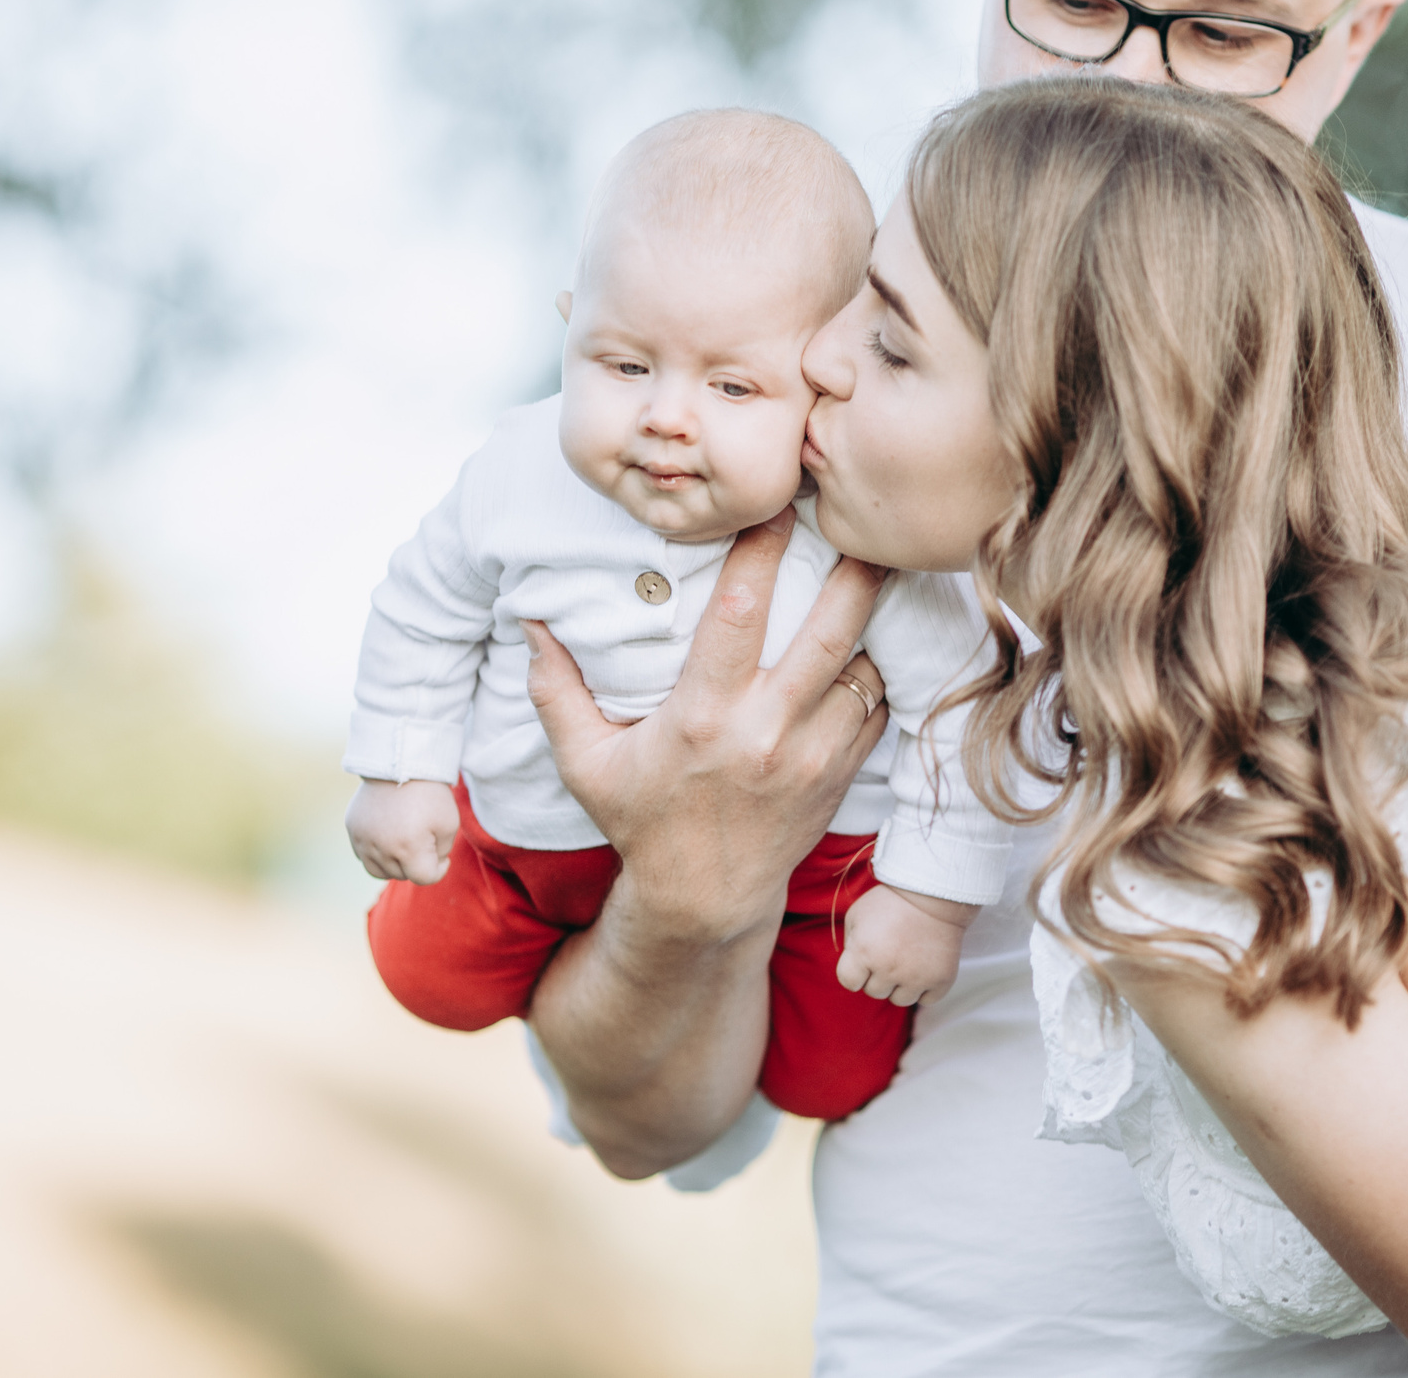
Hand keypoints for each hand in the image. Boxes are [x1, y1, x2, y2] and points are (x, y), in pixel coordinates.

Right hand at [345, 778, 458, 883]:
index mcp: (409, 848)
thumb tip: (426, 867)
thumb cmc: (430, 794)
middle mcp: (381, 848)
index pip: (424, 878)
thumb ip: (440, 854)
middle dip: (416, 864)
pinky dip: (377, 853)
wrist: (401, 762)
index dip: (439, 869)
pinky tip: (389, 836)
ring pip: (379, 871)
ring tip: (406, 844)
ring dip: (395, 864)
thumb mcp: (449, 824)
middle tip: (424, 839)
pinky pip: (364, 855)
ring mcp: (363, 839)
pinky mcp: (352, 829)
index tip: (443, 856)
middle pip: (402, 875)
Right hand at [521, 506, 889, 942]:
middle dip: (851, 568)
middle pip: (828, 630)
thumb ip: (555, 689)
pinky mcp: (841, 774)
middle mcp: (766, 731)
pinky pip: (876, 707)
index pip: (739, 612)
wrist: (704, 901)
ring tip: (877, 562)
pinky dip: (876, 668)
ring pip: (863, 666)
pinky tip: (873, 634)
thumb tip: (530, 620)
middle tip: (857, 518)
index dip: (761, 550)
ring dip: (872, 615)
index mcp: (703, 717)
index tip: (774, 505)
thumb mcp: (584, 762)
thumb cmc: (640, 822)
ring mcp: (813, 755)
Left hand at [836, 884, 976, 1006]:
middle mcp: (888, 969)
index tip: (864, 958)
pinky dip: (924, 988)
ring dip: (900, 984)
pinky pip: (926, 1000)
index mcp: (863, 952)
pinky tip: (924, 967)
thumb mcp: (858, 914)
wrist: (936, 894)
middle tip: (891, 952)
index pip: (848, 982)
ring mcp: (916, 977)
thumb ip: (850, 943)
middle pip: (874, 991)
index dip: (854, 971)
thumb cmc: (892, 902)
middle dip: (878, 975)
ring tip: (907, 959)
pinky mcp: (940, 981)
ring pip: (900, 999)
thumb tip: (854, 967)